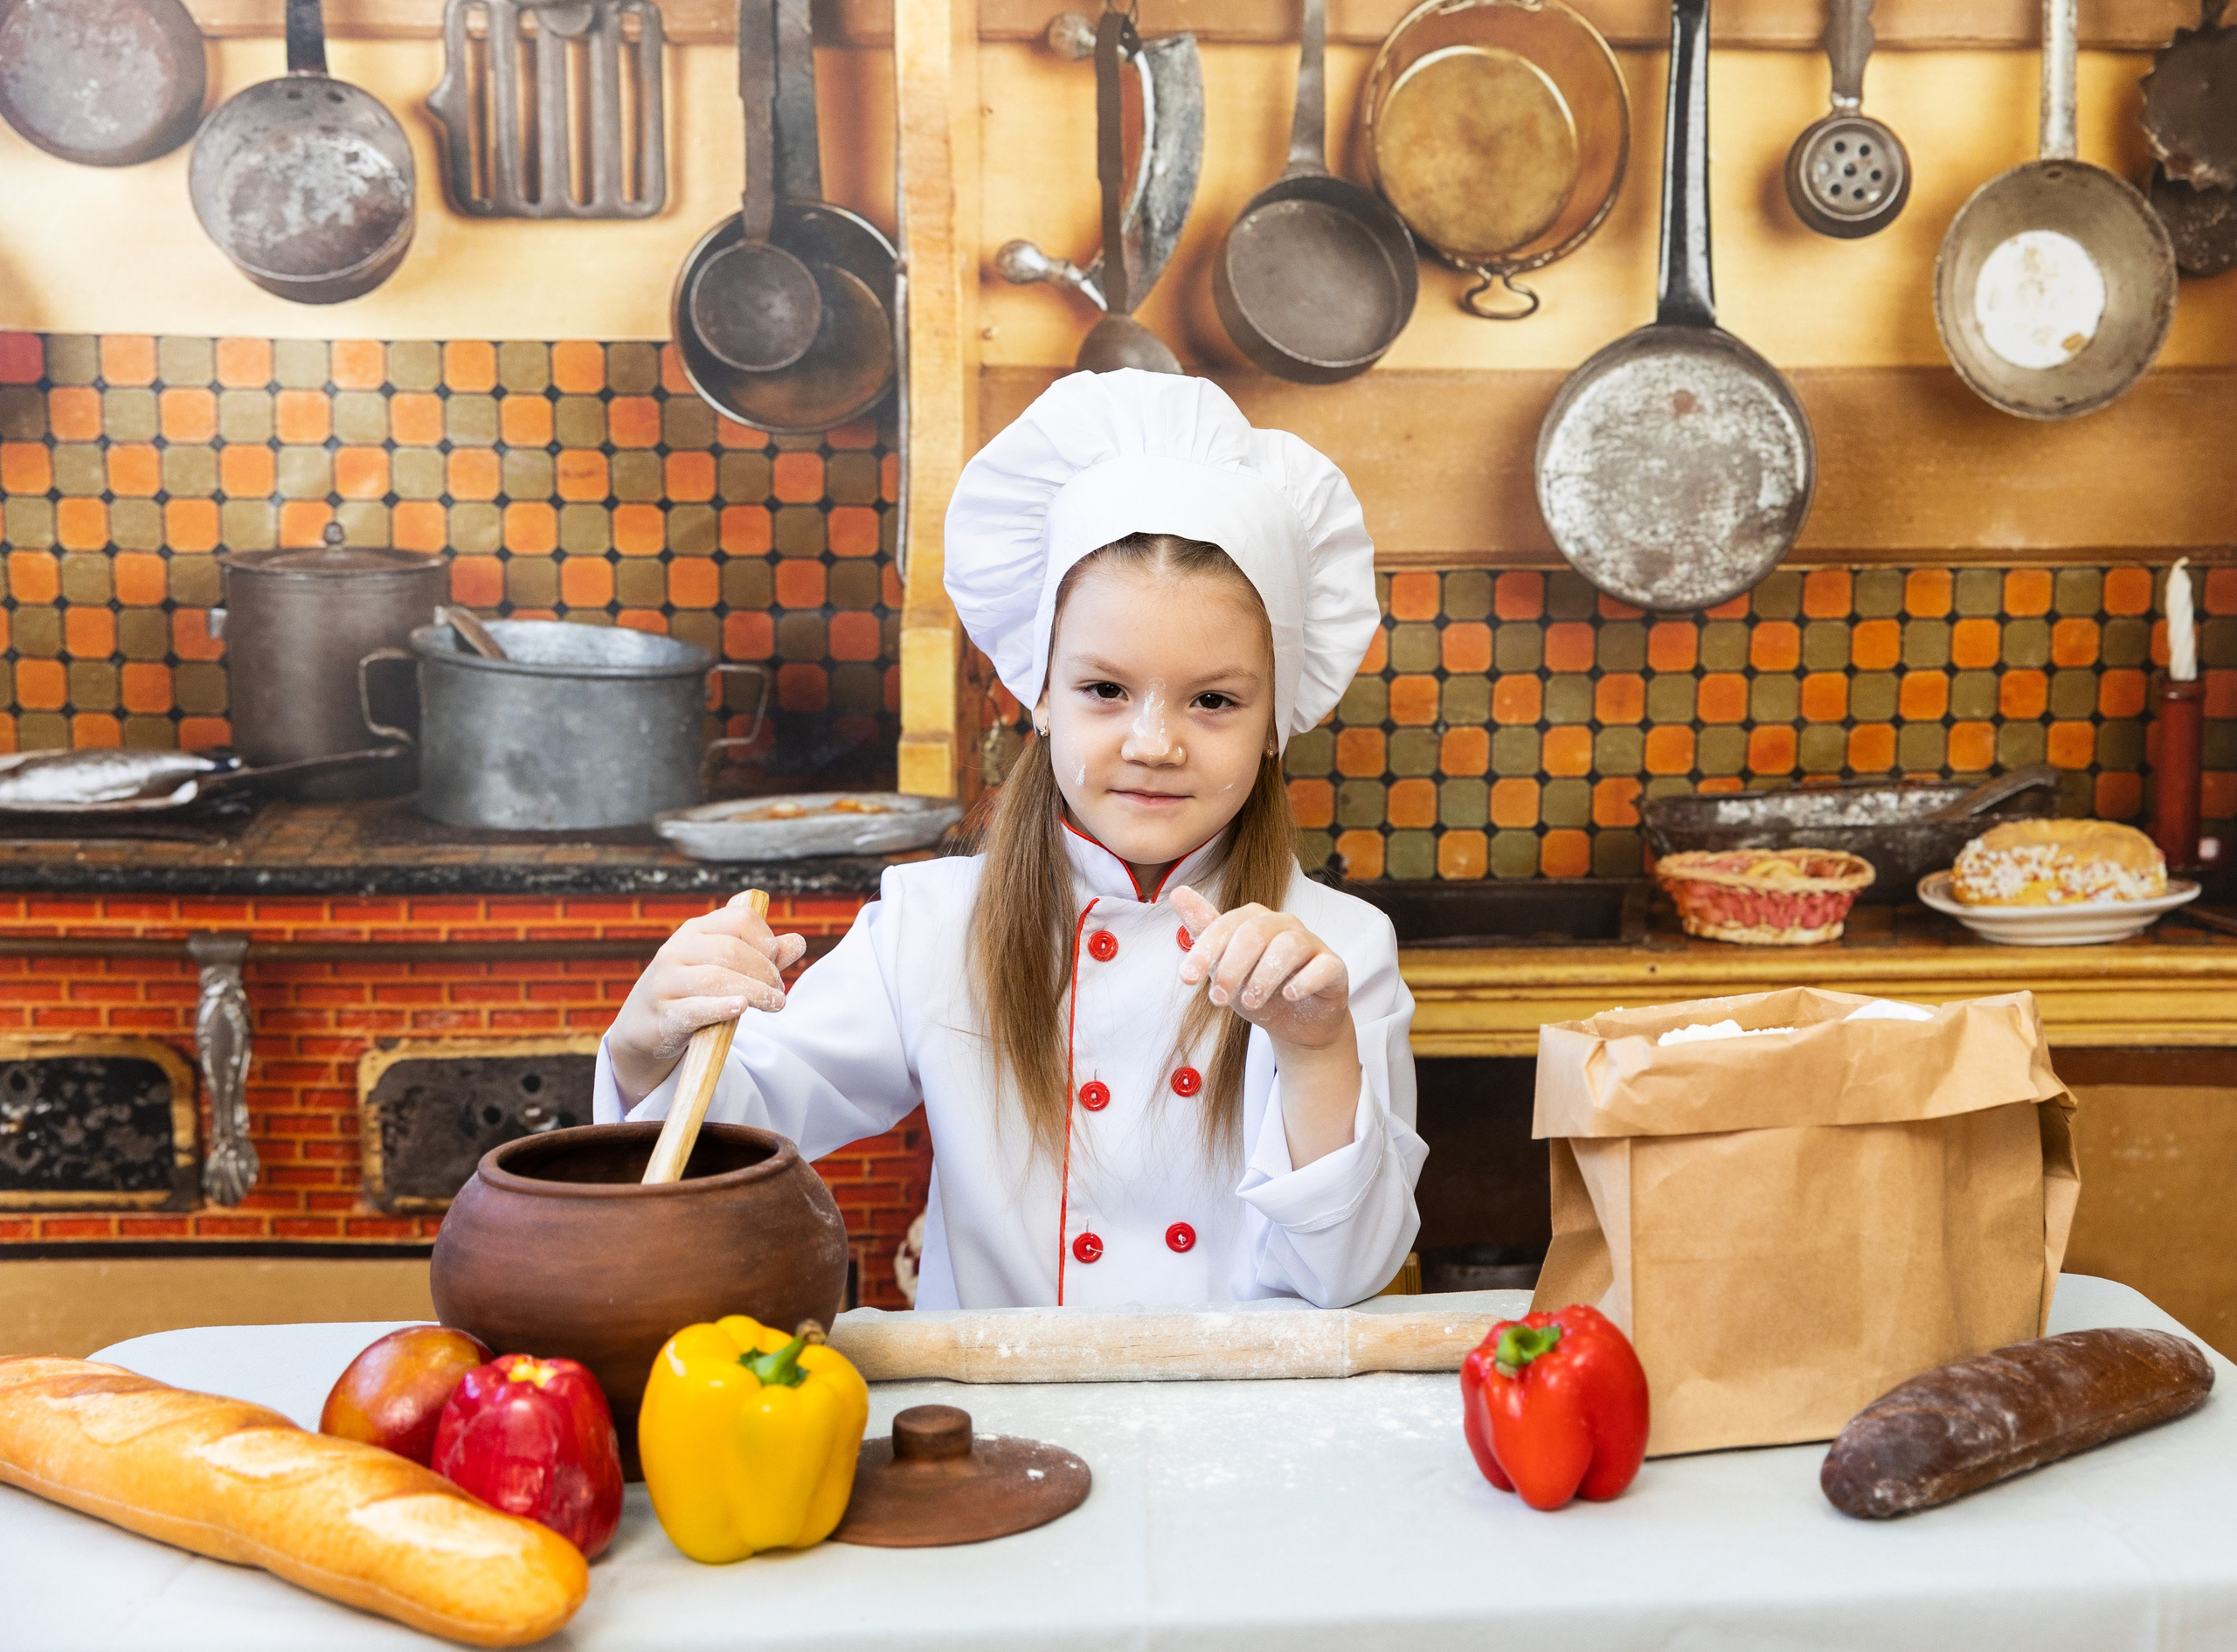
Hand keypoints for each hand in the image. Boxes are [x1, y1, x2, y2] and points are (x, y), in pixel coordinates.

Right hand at [607, 893, 807, 1105]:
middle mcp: (677, 950)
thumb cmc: (693, 991)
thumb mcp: (724, 968)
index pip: (740, 919)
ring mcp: (665, 981)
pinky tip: (740, 1008)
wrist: (644, 1026)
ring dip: (753, 991)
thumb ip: (762, 957)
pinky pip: (693, 1009)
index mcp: (695, 931)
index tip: (777, 963)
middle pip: (731, 950)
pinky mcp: (661, 1015)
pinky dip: (719, 1008)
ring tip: (774, 1005)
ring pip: (715, 979)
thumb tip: (799, 942)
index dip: (766, 940)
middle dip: (764, 971)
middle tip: (779, 994)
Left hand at [1170, 885, 1349, 1050]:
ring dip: (1264, 976)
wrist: (1295, 1022)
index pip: (1226, 925)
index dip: (1204, 951)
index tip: (1186, 979)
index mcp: (1254, 920)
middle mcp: (1283, 925)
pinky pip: (1323, 965)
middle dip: (1232, 967)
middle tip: (1217, 999)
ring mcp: (1311, 944)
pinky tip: (1289, 995)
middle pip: (1255, 933)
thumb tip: (1176, 891)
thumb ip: (1204, 929)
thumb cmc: (1257, 987)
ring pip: (1289, 945)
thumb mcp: (1224, 965)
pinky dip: (1305, 980)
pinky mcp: (1333, 967)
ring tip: (1250, 1002)